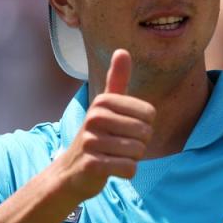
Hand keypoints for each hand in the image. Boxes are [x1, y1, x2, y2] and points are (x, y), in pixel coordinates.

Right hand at [53, 49, 154, 201]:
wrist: (72, 171)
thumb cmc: (96, 136)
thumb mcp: (106, 106)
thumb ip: (116, 80)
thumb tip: (122, 50)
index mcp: (103, 101)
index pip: (149, 114)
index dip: (144, 126)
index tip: (124, 130)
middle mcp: (95, 118)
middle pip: (145, 133)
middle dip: (139, 144)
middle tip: (119, 146)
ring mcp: (92, 141)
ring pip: (138, 152)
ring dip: (132, 158)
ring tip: (114, 156)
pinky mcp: (92, 164)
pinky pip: (129, 168)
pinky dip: (126, 172)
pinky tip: (112, 169)